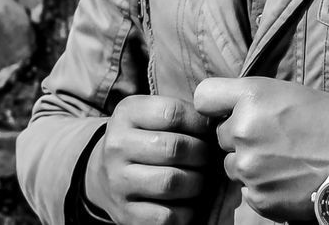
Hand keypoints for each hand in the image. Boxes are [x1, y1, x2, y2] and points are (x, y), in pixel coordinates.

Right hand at [86, 94, 214, 224]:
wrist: (106, 175)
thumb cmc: (145, 141)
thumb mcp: (152, 117)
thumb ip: (183, 115)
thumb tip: (222, 122)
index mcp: (126, 114)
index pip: (172, 113)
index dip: (200, 123)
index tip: (209, 132)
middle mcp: (116, 146)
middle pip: (175, 148)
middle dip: (202, 155)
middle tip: (207, 159)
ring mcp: (118, 181)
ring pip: (172, 182)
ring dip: (196, 183)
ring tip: (198, 180)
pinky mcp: (125, 213)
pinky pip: (167, 216)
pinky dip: (186, 212)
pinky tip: (186, 202)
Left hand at [193, 77, 328, 221]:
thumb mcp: (289, 93)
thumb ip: (253, 99)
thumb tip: (229, 108)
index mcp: (251, 95)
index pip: (203, 97)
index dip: (215, 106)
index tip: (226, 112)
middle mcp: (242, 129)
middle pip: (221, 136)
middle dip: (240, 138)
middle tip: (275, 140)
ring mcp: (248, 166)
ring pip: (233, 165)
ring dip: (251, 165)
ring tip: (286, 162)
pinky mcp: (258, 197)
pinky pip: (248, 191)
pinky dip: (264, 188)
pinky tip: (290, 180)